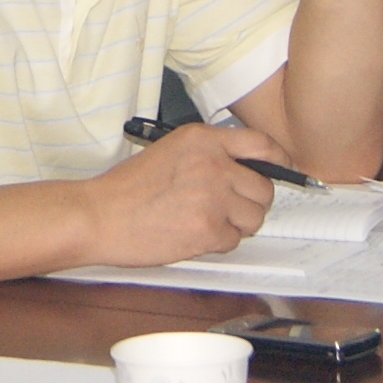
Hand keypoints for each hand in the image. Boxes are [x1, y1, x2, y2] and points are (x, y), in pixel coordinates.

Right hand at [75, 124, 282, 268]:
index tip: (283, 172)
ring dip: (236, 225)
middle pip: (264, 188)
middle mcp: (213, 163)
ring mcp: (213, 196)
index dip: (279, 162)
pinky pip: (234, 240)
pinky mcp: (208, 228)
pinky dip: (217, 243)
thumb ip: (209, 154)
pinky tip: (191, 234)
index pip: (262, 145)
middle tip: (226, 208)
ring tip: (204, 221)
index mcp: (203, 139)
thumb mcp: (170, 151)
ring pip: (254, 218)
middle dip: (250, 203)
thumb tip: (247, 169)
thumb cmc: (127, 188)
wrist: (99, 215)